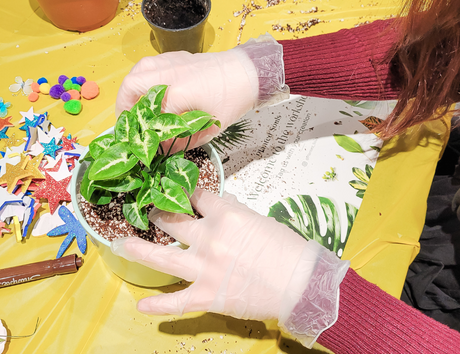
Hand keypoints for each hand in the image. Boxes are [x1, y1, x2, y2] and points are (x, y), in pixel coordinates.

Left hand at [111, 189, 307, 319]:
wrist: (300, 283)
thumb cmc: (286, 247)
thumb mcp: (260, 220)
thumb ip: (235, 212)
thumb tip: (223, 205)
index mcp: (225, 215)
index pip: (198, 196)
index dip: (189, 192)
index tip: (180, 191)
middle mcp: (209, 238)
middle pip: (174, 220)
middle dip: (160, 213)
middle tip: (151, 212)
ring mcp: (204, 268)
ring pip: (162, 256)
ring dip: (139, 249)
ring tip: (120, 244)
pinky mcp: (207, 295)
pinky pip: (177, 302)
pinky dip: (158, 307)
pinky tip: (142, 306)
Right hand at [115, 34, 288, 149]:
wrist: (247, 72)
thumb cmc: (232, 100)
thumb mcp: (210, 126)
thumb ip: (183, 139)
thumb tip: (164, 147)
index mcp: (180, 94)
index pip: (152, 117)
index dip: (148, 134)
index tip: (148, 144)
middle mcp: (170, 74)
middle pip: (133, 86)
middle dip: (125, 106)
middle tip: (128, 121)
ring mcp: (172, 62)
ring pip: (137, 71)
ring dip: (130, 89)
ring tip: (133, 104)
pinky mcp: (176, 56)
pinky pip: (149, 64)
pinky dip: (142, 77)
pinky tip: (148, 88)